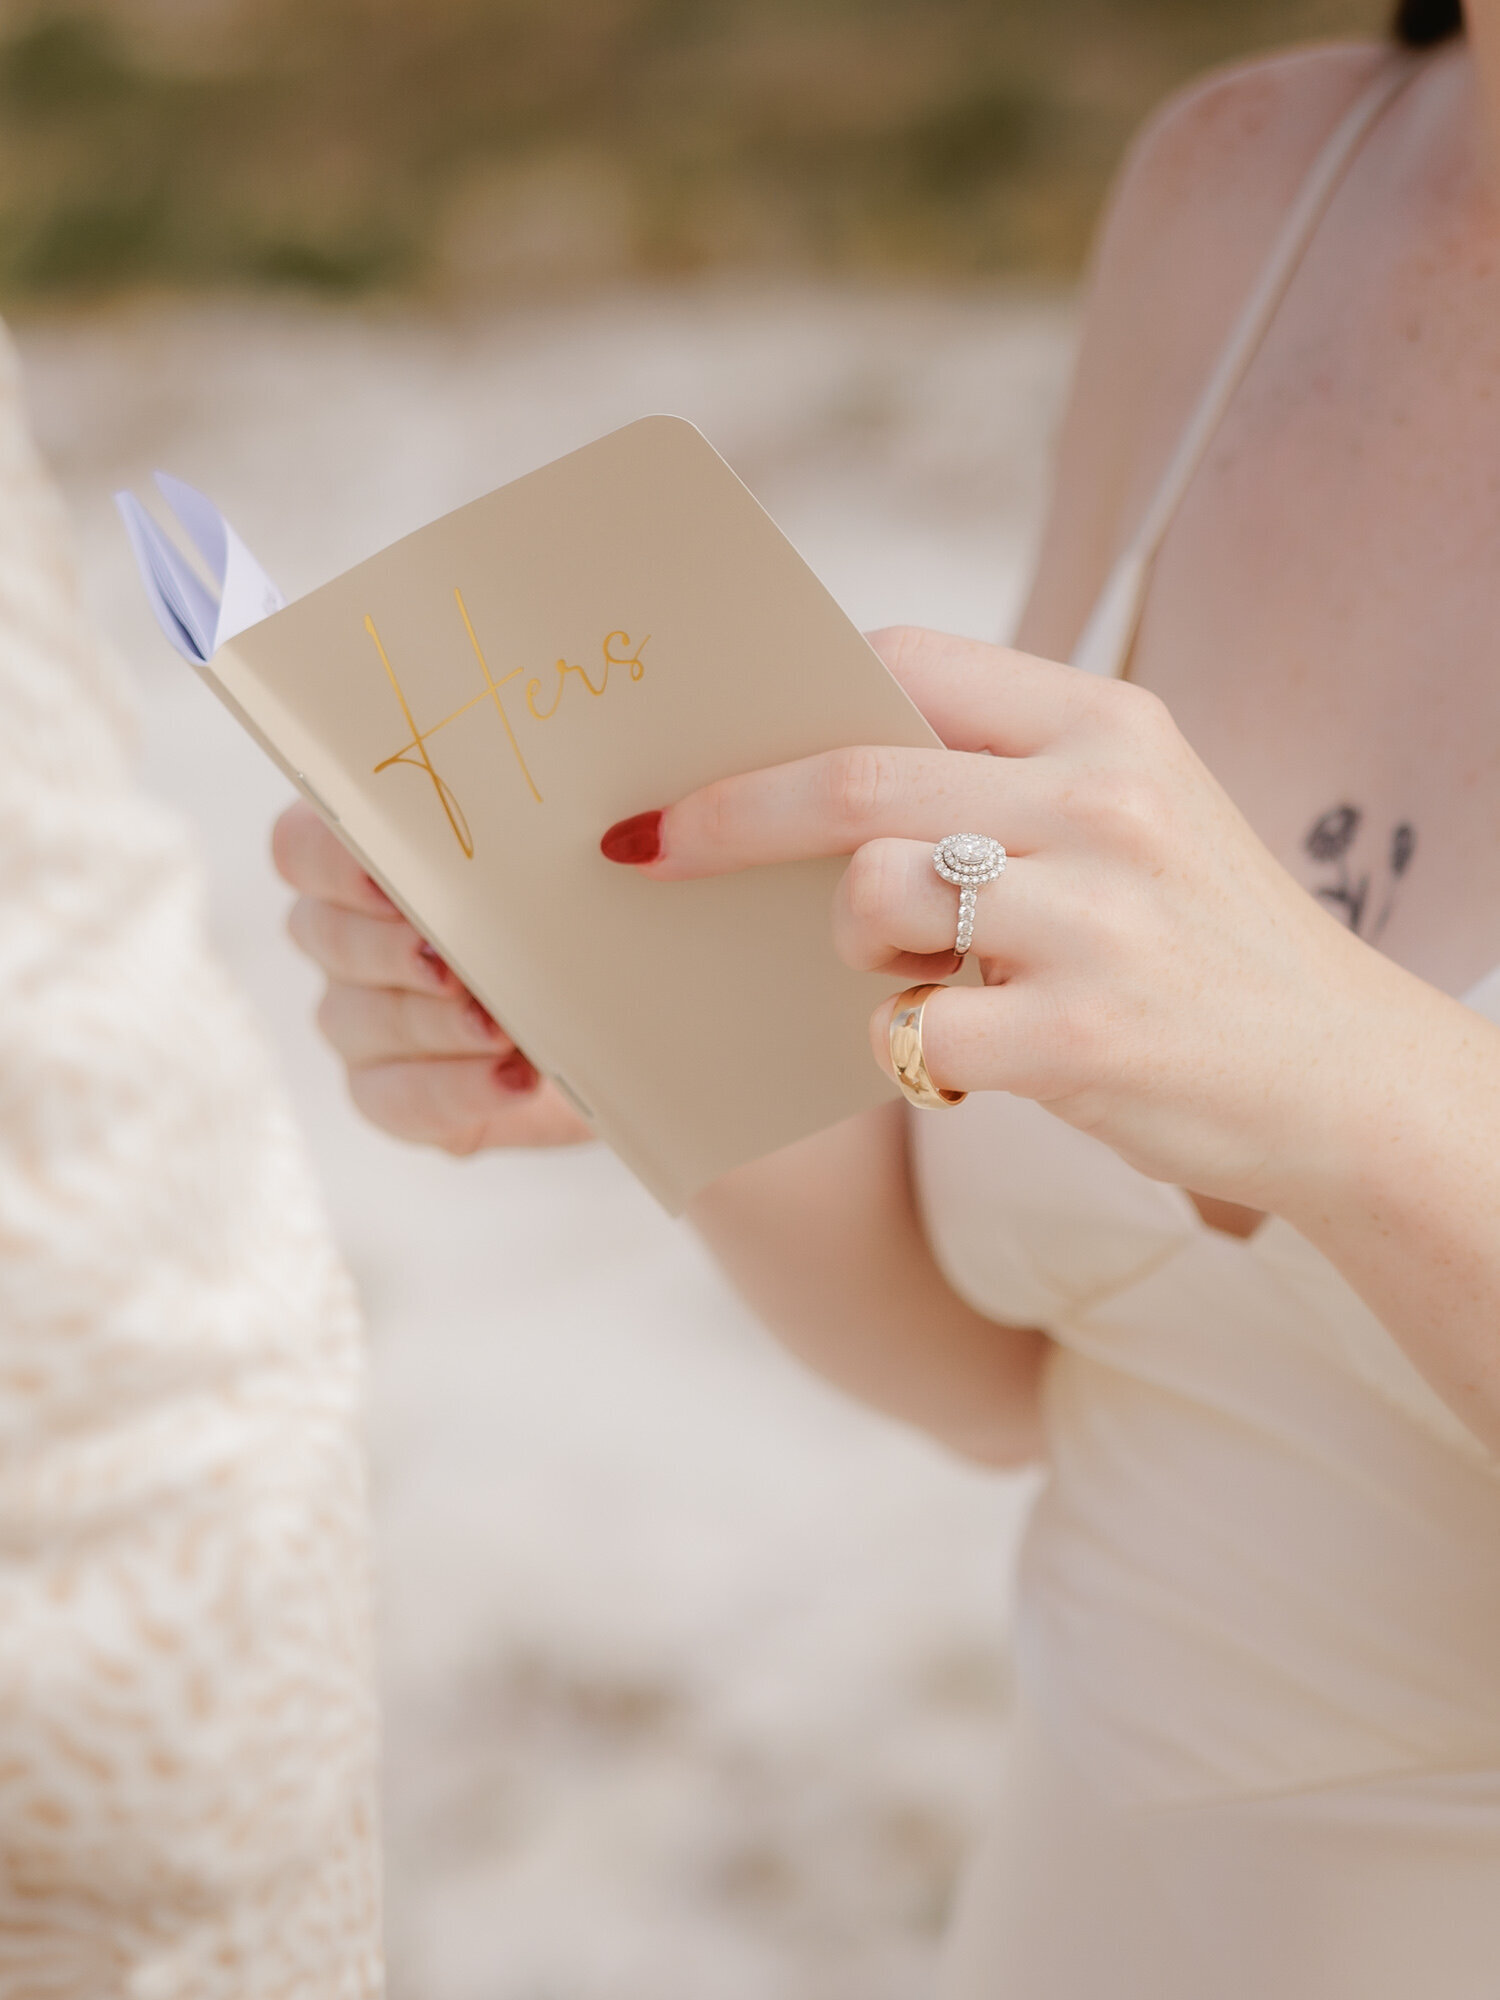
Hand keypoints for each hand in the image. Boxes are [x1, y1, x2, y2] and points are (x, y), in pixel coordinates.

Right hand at [272, 801, 592, 1153]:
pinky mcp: (393, 1094)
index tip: (396, 878)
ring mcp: (360, 1018)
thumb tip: (624, 833)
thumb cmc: (586, 915)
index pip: (302, 846)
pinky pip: (392, 1100)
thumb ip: (566, 836)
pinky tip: (516, 1081)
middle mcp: (343, 936)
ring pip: (356, 1019)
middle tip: (457, 964)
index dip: (335, 862)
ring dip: (432, 1023)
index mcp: (365, 859)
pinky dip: (453, 1091)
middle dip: (393, 950)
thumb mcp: (580, 866)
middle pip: (324, 934)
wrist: (630, 1018)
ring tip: (505, 1028)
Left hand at [600, 627, 1387, 1214]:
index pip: (904, 666)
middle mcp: (1103, 800)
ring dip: (853, 945)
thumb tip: (804, 784)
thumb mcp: (1134, 816)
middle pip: (851, 777)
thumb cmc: (1201, 946)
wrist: (1340, 1078)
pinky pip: (912, 1027)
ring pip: (870, 892)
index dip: (784, 706)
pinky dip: (905, 1049)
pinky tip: (962, 1055)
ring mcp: (1097, 917)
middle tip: (648, 852)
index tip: (702, 753)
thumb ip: (1000, 779)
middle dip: (726, 818)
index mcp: (1106, 723)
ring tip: (914, 974)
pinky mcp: (1085, 1035)